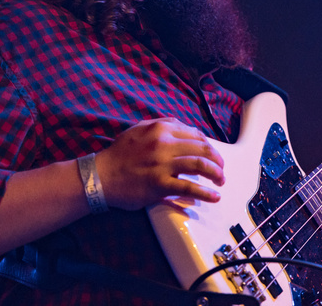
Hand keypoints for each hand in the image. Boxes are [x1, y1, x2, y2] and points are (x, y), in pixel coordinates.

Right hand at [96, 118, 225, 209]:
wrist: (100, 176)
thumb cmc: (119, 154)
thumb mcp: (139, 129)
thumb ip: (161, 124)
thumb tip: (183, 126)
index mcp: (161, 129)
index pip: (195, 134)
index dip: (208, 145)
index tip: (212, 154)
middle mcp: (164, 144)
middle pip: (202, 149)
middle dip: (217, 159)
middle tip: (221, 168)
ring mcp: (163, 164)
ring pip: (200, 165)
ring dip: (216, 174)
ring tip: (221, 181)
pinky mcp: (160, 184)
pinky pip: (189, 187)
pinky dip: (205, 193)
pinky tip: (214, 197)